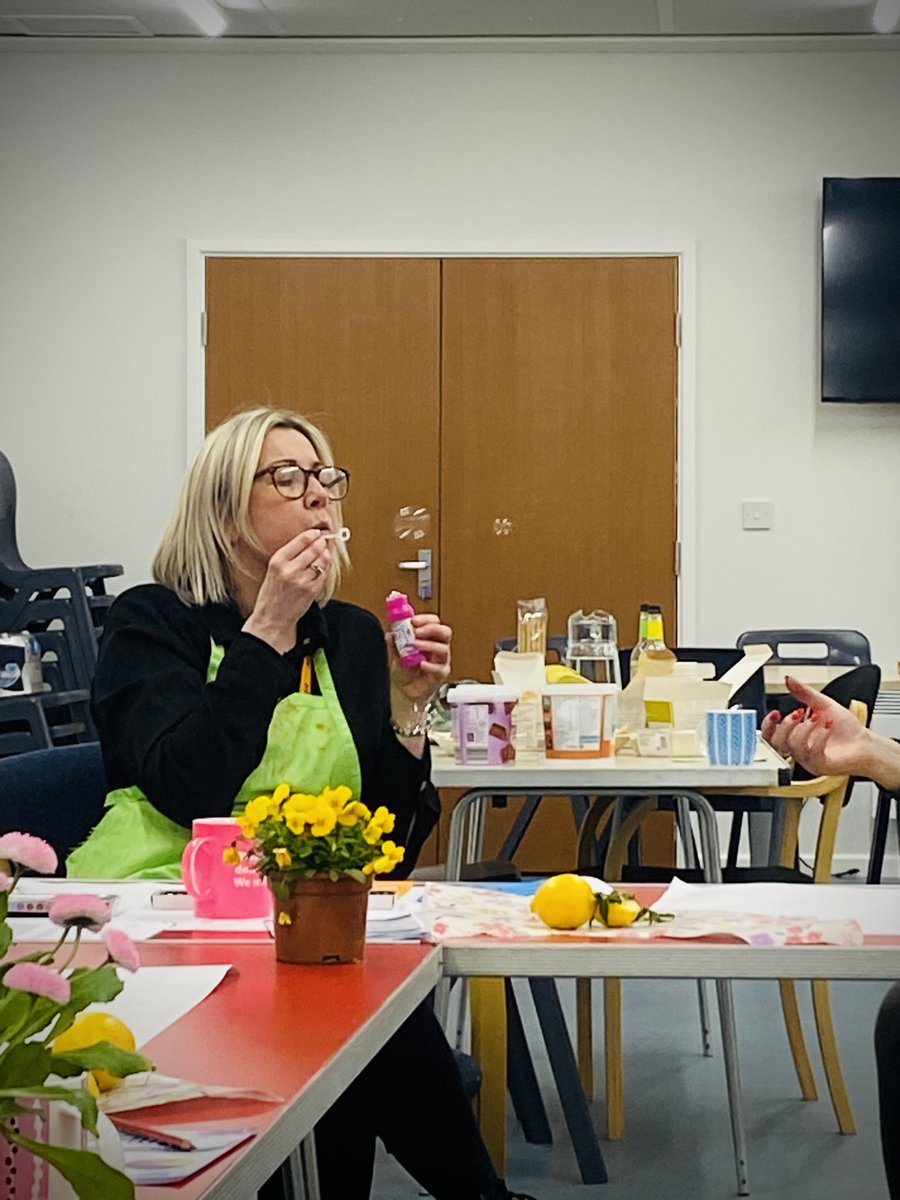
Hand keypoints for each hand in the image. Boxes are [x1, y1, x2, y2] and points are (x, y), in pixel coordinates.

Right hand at [242, 530, 331, 653]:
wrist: (272, 617)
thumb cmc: (272, 593)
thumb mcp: (274, 570)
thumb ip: (289, 556)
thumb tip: (309, 541)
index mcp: (278, 561)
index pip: (301, 541)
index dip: (312, 534)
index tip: (317, 532)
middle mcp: (289, 570)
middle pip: (314, 549)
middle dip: (321, 543)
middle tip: (324, 540)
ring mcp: (302, 581)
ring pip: (322, 560)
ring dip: (326, 555)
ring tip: (324, 553)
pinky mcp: (311, 590)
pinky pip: (324, 574)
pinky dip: (326, 568)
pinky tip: (323, 566)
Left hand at [388, 612, 451, 713]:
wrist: (404, 691)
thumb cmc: (404, 671)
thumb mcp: (395, 654)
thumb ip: (393, 643)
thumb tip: (391, 634)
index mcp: (429, 638)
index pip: (434, 622)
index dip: (425, 619)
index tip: (413, 620)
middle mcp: (438, 647)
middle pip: (444, 632)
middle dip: (431, 629)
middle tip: (417, 631)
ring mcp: (440, 661)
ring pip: (443, 649)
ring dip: (428, 645)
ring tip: (414, 645)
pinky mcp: (440, 675)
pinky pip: (439, 669)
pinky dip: (430, 665)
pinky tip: (421, 664)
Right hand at [761, 675, 871, 777]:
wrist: (864, 744)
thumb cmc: (846, 729)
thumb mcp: (823, 704)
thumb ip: (804, 693)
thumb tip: (789, 680)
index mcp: (793, 736)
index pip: (769, 735)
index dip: (768, 725)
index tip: (776, 713)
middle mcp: (797, 749)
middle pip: (776, 743)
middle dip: (786, 725)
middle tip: (799, 713)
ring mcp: (807, 759)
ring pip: (793, 746)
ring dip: (806, 728)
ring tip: (820, 717)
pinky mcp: (818, 765)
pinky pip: (811, 751)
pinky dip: (819, 736)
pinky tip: (827, 727)